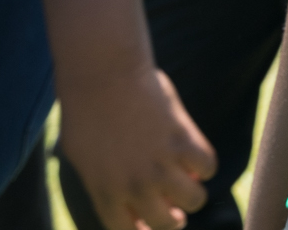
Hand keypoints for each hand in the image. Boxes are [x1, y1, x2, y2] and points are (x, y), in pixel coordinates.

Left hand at [56, 63, 215, 229]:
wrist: (101, 72)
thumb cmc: (85, 106)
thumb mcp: (80, 153)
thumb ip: (98, 180)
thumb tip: (119, 197)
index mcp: (105, 191)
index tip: (151, 224)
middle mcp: (135, 185)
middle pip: (166, 223)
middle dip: (174, 218)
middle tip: (176, 207)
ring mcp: (160, 164)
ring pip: (194, 200)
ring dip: (193, 191)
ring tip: (188, 177)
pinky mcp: (180, 139)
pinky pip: (208, 166)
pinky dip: (205, 163)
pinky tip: (195, 152)